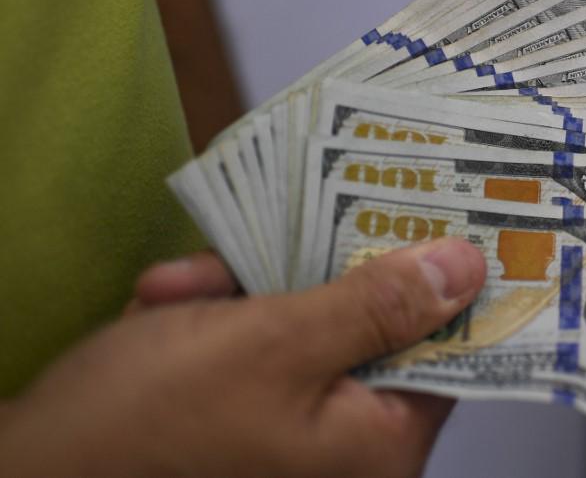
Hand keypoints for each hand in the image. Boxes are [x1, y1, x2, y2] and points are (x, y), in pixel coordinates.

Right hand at [0, 237, 485, 477]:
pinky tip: (163, 303)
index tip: (424, 209)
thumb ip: (375, 304)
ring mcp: (293, 428)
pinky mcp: (245, 411)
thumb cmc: (147, 420)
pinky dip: (212, 315)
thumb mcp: (272, 344)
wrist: (22, 469)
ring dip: (242, 289)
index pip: (446, 347)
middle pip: (368, 323)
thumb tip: (465, 268)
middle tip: (272, 232)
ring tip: (184, 286)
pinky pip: (255, 340)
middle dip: (305, 275)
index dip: (435, 275)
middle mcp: (345, 446)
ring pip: (302, 320)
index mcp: (376, 445)